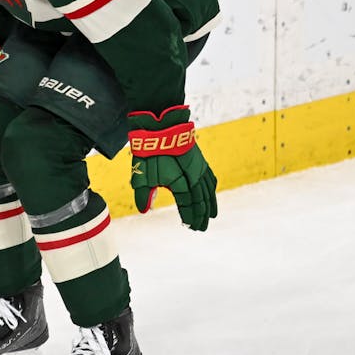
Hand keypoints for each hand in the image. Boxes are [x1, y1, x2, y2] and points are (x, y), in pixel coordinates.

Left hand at [128, 105, 217, 230]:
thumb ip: (144, 193)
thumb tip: (144, 210)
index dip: (190, 216)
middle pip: (201, 200)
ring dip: (210, 204)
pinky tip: (212, 193)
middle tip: (200, 227)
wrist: (160, 126)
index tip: (189, 226)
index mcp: (181, 183)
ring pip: (208, 190)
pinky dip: (211, 189)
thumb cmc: (150, 151)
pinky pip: (209, 178)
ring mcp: (199, 168)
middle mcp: (194, 177)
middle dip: (201, 215)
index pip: (188, 205)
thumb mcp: (142, 173)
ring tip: (212, 216)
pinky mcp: (199, 160)